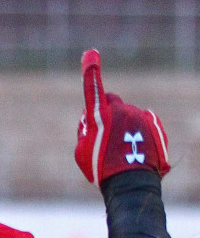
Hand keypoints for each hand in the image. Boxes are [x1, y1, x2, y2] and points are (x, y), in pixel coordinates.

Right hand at [75, 48, 169, 185]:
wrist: (132, 184)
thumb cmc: (102, 169)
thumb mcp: (82, 151)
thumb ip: (85, 130)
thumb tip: (91, 120)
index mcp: (101, 116)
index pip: (93, 88)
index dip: (91, 71)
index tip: (91, 53)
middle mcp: (122, 111)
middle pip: (111, 102)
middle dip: (105, 112)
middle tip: (100, 135)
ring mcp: (141, 117)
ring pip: (127, 115)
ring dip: (121, 126)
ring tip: (119, 151)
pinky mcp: (154, 125)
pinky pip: (142, 123)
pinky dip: (136, 133)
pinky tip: (133, 151)